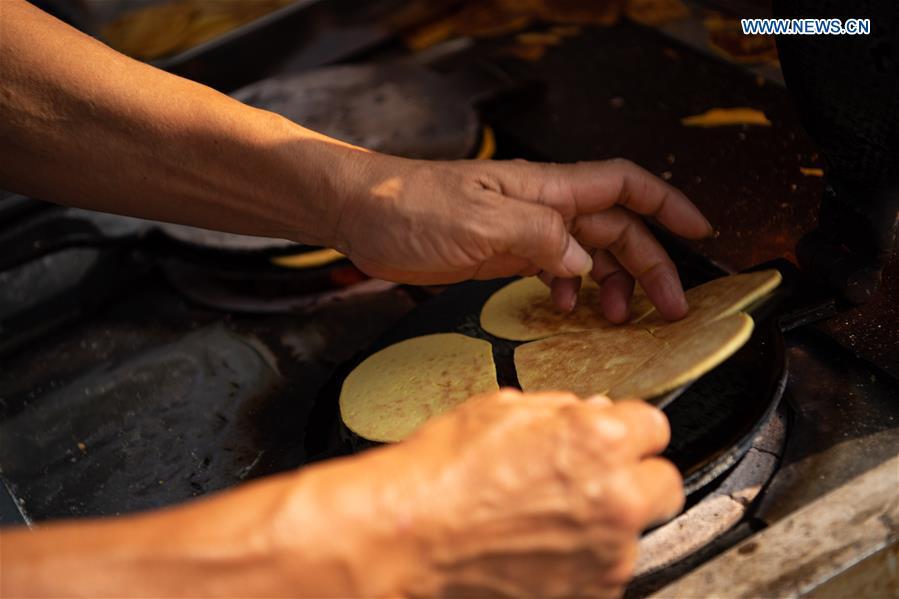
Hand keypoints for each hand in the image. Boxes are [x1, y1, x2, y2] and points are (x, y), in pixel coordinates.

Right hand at [269, 390, 683, 597]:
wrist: (407, 540)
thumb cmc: (442, 474)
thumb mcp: (501, 411)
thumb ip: (562, 410)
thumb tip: (595, 413)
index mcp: (599, 441)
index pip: (654, 426)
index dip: (627, 430)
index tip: (613, 439)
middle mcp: (616, 499)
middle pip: (664, 483)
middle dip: (635, 476)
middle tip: (594, 479)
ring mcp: (607, 556)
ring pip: (635, 531)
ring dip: (607, 522)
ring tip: (548, 519)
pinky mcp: (591, 594)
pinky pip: (606, 570)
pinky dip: (584, 560)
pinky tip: (538, 548)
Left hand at [335, 154, 711, 320]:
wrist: (362, 215)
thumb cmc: (410, 206)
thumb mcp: (479, 221)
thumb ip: (538, 238)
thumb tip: (582, 264)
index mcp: (546, 190)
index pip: (624, 187)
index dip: (667, 205)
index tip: (700, 231)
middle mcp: (543, 209)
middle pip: (616, 231)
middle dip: (649, 266)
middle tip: (668, 308)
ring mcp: (524, 232)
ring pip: (588, 255)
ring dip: (611, 284)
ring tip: (617, 319)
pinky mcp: (503, 254)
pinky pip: (554, 270)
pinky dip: (569, 290)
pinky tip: (566, 308)